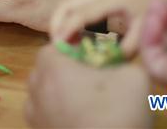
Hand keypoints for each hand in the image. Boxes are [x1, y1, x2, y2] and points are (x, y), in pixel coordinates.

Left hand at [25, 44, 151, 128]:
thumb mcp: (133, 78)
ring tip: (91, 107)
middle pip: (49, 70)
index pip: (58, 46)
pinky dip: (61, 116)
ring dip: (64, 95)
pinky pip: (47, 116)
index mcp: (51, 66)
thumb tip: (117, 63)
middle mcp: (35, 87)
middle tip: (96, 83)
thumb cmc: (116, 114)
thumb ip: (121, 62)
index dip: (77, 50)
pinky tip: (84, 123)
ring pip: (46, 94)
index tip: (96, 60)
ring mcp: (33, 114)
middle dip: (69, 73)